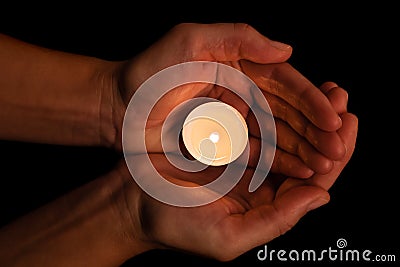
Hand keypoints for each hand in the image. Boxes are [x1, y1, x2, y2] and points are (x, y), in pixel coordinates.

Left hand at [110, 23, 344, 178]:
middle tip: (338, 148)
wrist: (117, 108)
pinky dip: (277, 161)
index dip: (311, 100)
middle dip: (314, 130)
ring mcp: (233, 118)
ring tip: (326, 164)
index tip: (334, 119)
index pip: (284, 83)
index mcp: (238, 65)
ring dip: (302, 149)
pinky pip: (256, 151)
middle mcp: (241, 91)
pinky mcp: (222, 142)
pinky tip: (298, 172)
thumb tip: (286, 50)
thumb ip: (237, 37)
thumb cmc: (148, 73)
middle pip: (287, 112)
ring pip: (276, 134)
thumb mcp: (188, 40)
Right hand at [118, 81, 357, 260]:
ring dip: (307, 115)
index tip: (348, 125)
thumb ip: (277, 221)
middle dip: (327, 129)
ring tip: (326, 91)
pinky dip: (276, 111)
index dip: (336, 155)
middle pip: (307, 156)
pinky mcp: (227, 145)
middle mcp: (263, 187)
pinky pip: (260, 126)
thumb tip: (321, 196)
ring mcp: (245, 164)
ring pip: (287, 137)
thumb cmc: (175, 223)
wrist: (135, 200)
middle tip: (342, 100)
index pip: (316, 183)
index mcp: (269, 208)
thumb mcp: (229, 236)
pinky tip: (287, 94)